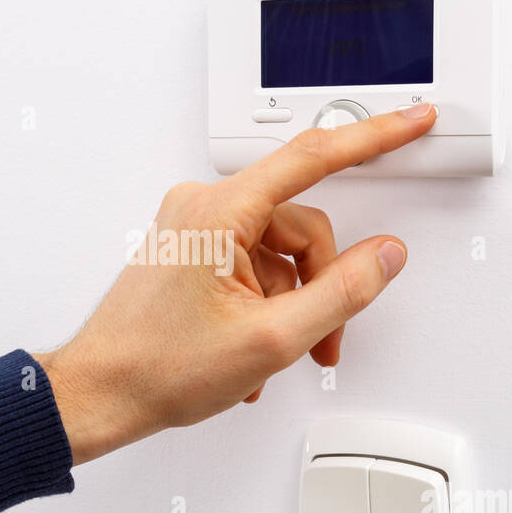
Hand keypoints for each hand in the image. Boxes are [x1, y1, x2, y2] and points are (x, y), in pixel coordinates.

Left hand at [34, 104, 437, 463]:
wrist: (100, 393)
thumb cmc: (157, 367)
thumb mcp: (271, 339)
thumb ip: (341, 292)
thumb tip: (384, 255)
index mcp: (218, 213)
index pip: (313, 157)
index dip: (374, 137)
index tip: (411, 119)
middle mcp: (202, 208)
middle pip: (300, 227)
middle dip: (322, 285)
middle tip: (323, 339)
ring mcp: (194, 230)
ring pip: (280, 252)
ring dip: (294, 306)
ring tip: (279, 356)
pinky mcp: (190, 251)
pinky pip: (252, 266)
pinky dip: (266, 307)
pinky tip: (254, 350)